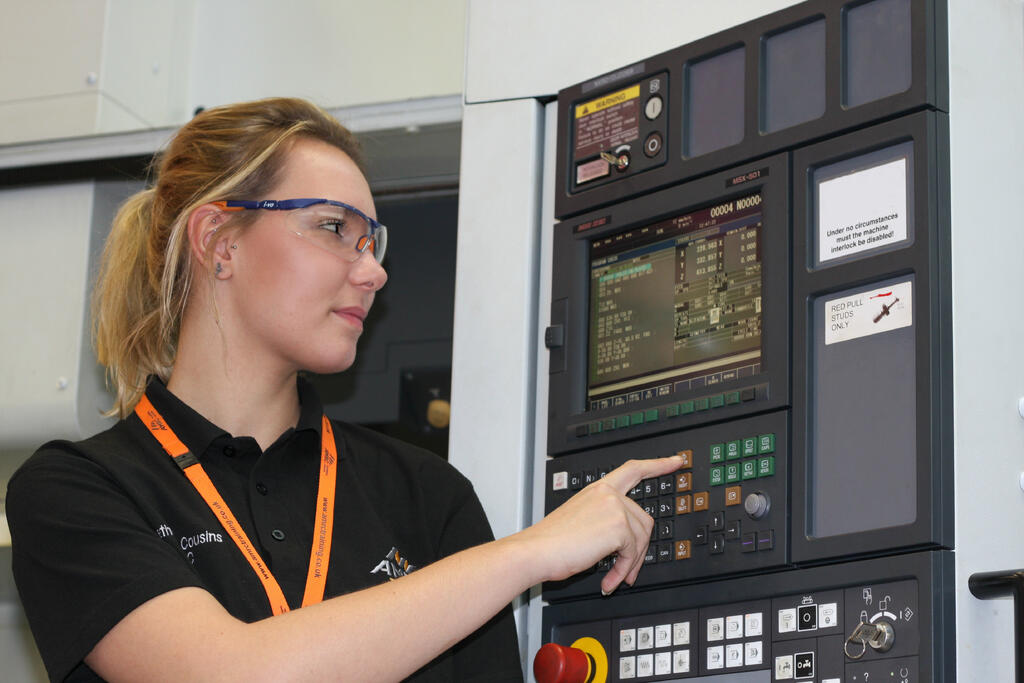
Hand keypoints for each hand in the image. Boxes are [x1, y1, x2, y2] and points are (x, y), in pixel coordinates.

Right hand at [522, 455, 684, 594]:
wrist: (536, 551)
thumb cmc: (551, 542)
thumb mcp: (581, 521)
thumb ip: (606, 522)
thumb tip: (625, 544)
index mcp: (598, 489)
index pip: (634, 470)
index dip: (658, 465)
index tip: (676, 461)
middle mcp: (608, 494)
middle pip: (644, 519)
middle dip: (640, 548)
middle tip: (628, 569)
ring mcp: (615, 508)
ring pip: (641, 538)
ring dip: (630, 563)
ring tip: (615, 577)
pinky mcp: (619, 526)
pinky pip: (633, 553)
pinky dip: (624, 570)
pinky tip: (610, 580)